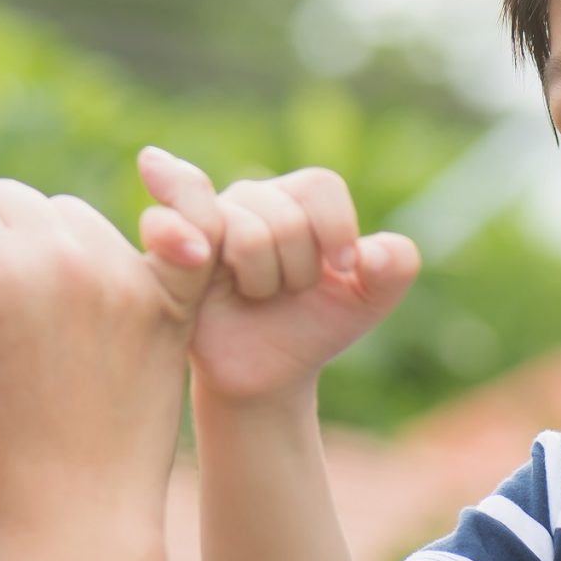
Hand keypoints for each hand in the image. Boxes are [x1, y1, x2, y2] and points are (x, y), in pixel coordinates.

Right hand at [0, 160, 224, 553]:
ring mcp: (119, 276)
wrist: (71, 524)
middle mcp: (58, 257)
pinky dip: (168, 226)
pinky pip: (173, 231)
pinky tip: (158, 235)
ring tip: (49, 327)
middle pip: (10, 197)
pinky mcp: (167, 303)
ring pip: (71, 214)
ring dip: (52, 247)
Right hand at [140, 152, 419, 406]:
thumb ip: (395, 268)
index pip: (320, 186)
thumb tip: (371, 253)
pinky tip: (192, 247)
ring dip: (262, 280)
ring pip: (242, 229)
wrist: (267, 375)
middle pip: (285, 214)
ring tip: (257, 296)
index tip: (341, 273)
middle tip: (286, 294)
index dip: (336, 230)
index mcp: (297, 198)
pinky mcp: (169, 254)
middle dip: (298, 268)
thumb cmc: (314, 327)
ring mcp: (205, 222)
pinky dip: (174, 229)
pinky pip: (165, 223)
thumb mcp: (368, 302)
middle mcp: (248, 199)